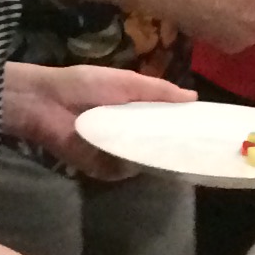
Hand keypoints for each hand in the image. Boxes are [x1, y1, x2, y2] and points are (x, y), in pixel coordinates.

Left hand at [4, 63, 190, 179]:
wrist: (43, 102)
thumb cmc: (82, 85)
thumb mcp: (124, 81)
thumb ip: (158, 90)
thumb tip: (194, 96)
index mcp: (134, 111)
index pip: (166, 123)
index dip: (185, 126)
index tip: (210, 131)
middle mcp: (128, 134)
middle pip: (159, 146)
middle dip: (177, 149)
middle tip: (205, 152)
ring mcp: (115, 153)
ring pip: (145, 162)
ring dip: (160, 160)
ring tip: (186, 160)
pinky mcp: (101, 168)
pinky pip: (124, 173)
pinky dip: (134, 169)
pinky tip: (151, 165)